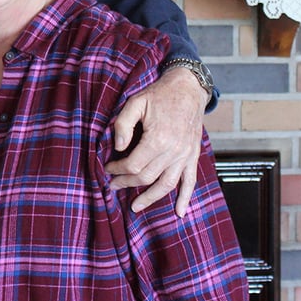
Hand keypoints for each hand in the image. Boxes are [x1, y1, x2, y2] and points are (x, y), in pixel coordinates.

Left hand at [106, 67, 208, 215]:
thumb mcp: (136, 102)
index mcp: (158, 138)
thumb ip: (123, 124)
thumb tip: (118, 147)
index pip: (133, 164)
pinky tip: (179, 212)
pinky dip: (185, 198)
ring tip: (136, 207)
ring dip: (150, 198)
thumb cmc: (160, 94)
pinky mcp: (192, 156)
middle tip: (113, 185)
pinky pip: (190, 181)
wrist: (188, 88)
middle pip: (147, 177)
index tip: (108, 168)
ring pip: (166, 185)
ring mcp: (185, 155)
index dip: (117, 170)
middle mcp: (174, 151)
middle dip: (127, 183)